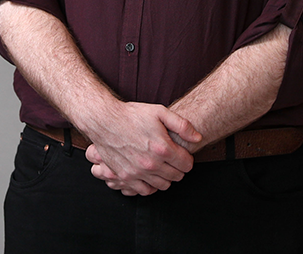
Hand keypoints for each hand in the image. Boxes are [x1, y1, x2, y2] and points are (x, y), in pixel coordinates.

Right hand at [80, 101, 201, 195]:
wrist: (105, 120)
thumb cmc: (132, 115)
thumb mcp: (160, 112)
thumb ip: (182, 125)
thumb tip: (197, 137)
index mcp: (163, 148)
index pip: (187, 165)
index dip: (187, 159)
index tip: (182, 154)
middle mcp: (151, 164)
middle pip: (177, 176)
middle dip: (178, 169)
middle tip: (173, 160)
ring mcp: (138, 172)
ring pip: (163, 186)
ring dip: (166, 178)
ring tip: (162, 167)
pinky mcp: (125, 177)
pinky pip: (145, 191)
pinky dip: (151, 186)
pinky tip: (150, 176)